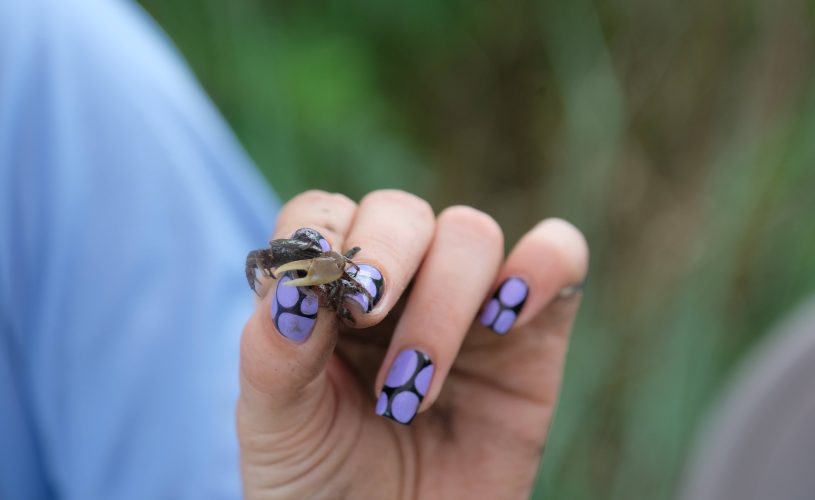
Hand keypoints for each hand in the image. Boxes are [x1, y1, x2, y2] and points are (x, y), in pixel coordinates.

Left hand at [238, 190, 587, 498]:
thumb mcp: (278, 427)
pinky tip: (508, 317)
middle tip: (370, 321)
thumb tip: (295, 282)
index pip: (323, 216)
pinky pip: (558, 256)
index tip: (327, 293)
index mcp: (329, 292)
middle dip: (389, 259)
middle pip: (403, 213)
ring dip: (445, 302)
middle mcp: (399, 284)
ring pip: (471, 234)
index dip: (325, 235)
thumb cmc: (325, 484)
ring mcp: (468, 303)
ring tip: (417, 387)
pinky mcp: (533, 330)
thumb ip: (275, 353)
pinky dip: (542, 266)